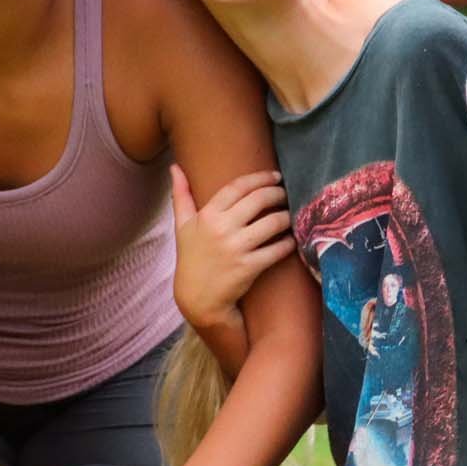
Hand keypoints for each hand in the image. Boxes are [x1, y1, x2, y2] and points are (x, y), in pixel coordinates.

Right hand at [170, 165, 291, 334]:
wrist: (198, 298)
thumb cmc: (191, 258)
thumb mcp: (182, 226)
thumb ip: (181, 195)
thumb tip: (174, 167)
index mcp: (207, 215)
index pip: (238, 186)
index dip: (259, 178)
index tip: (274, 176)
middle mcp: (222, 228)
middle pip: (259, 200)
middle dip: (277, 193)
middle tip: (285, 193)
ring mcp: (236, 248)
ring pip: (273, 223)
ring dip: (286, 216)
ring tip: (290, 214)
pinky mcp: (249, 267)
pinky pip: (277, 250)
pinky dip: (289, 242)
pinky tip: (292, 239)